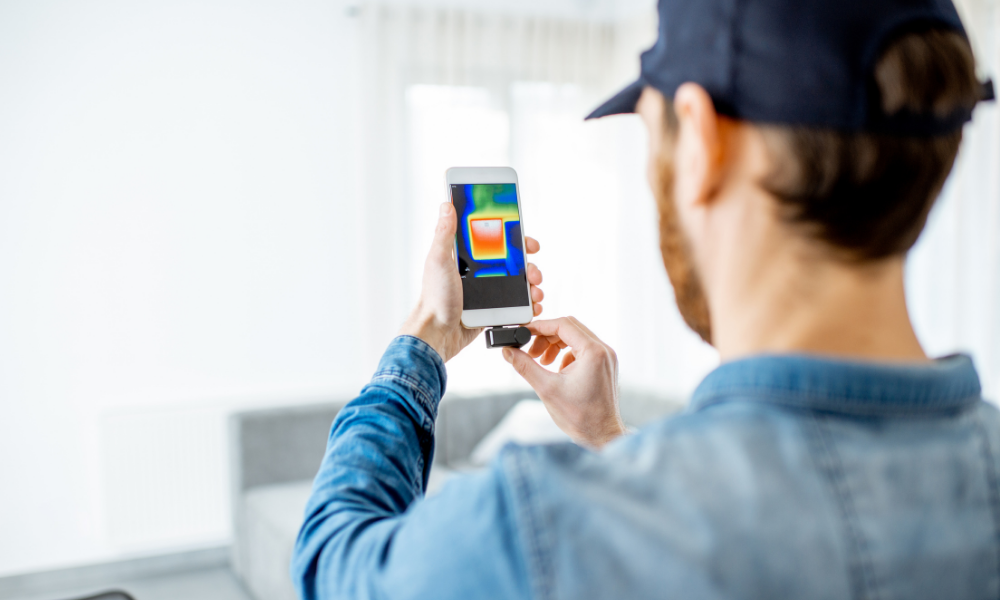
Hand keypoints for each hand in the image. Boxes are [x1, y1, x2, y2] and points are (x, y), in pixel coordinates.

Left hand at [400, 202, 544, 362]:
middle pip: (513, 262)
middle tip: (534, 273)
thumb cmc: (434, 298)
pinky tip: (533, 307)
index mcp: (467, 257)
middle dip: (529, 266)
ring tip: (535, 293)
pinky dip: (528, 305)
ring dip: (532, 286)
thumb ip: (444, 233)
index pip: (496, 241)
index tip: (528, 243)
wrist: (437, 333)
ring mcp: (487, 291)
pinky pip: (515, 304)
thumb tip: (447, 205)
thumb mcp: (438, 261)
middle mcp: (479, 272)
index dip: (515, 239)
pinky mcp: (491, 309)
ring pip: (518, 283)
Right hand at [502, 317, 624, 447]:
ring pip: (576, 337)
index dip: (540, 326)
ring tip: (541, 362)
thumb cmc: (581, 417)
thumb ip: (525, 366)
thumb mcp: (546, 389)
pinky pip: (582, 349)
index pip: (563, 325)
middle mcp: (603, 350)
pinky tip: (557, 370)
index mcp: (593, 352)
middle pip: (570, 328)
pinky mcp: (604, 365)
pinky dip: (566, 354)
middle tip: (530, 352)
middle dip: (546, 337)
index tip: (524, 332)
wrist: (601, 436)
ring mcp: (606, 357)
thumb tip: (508, 351)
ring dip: (555, 345)